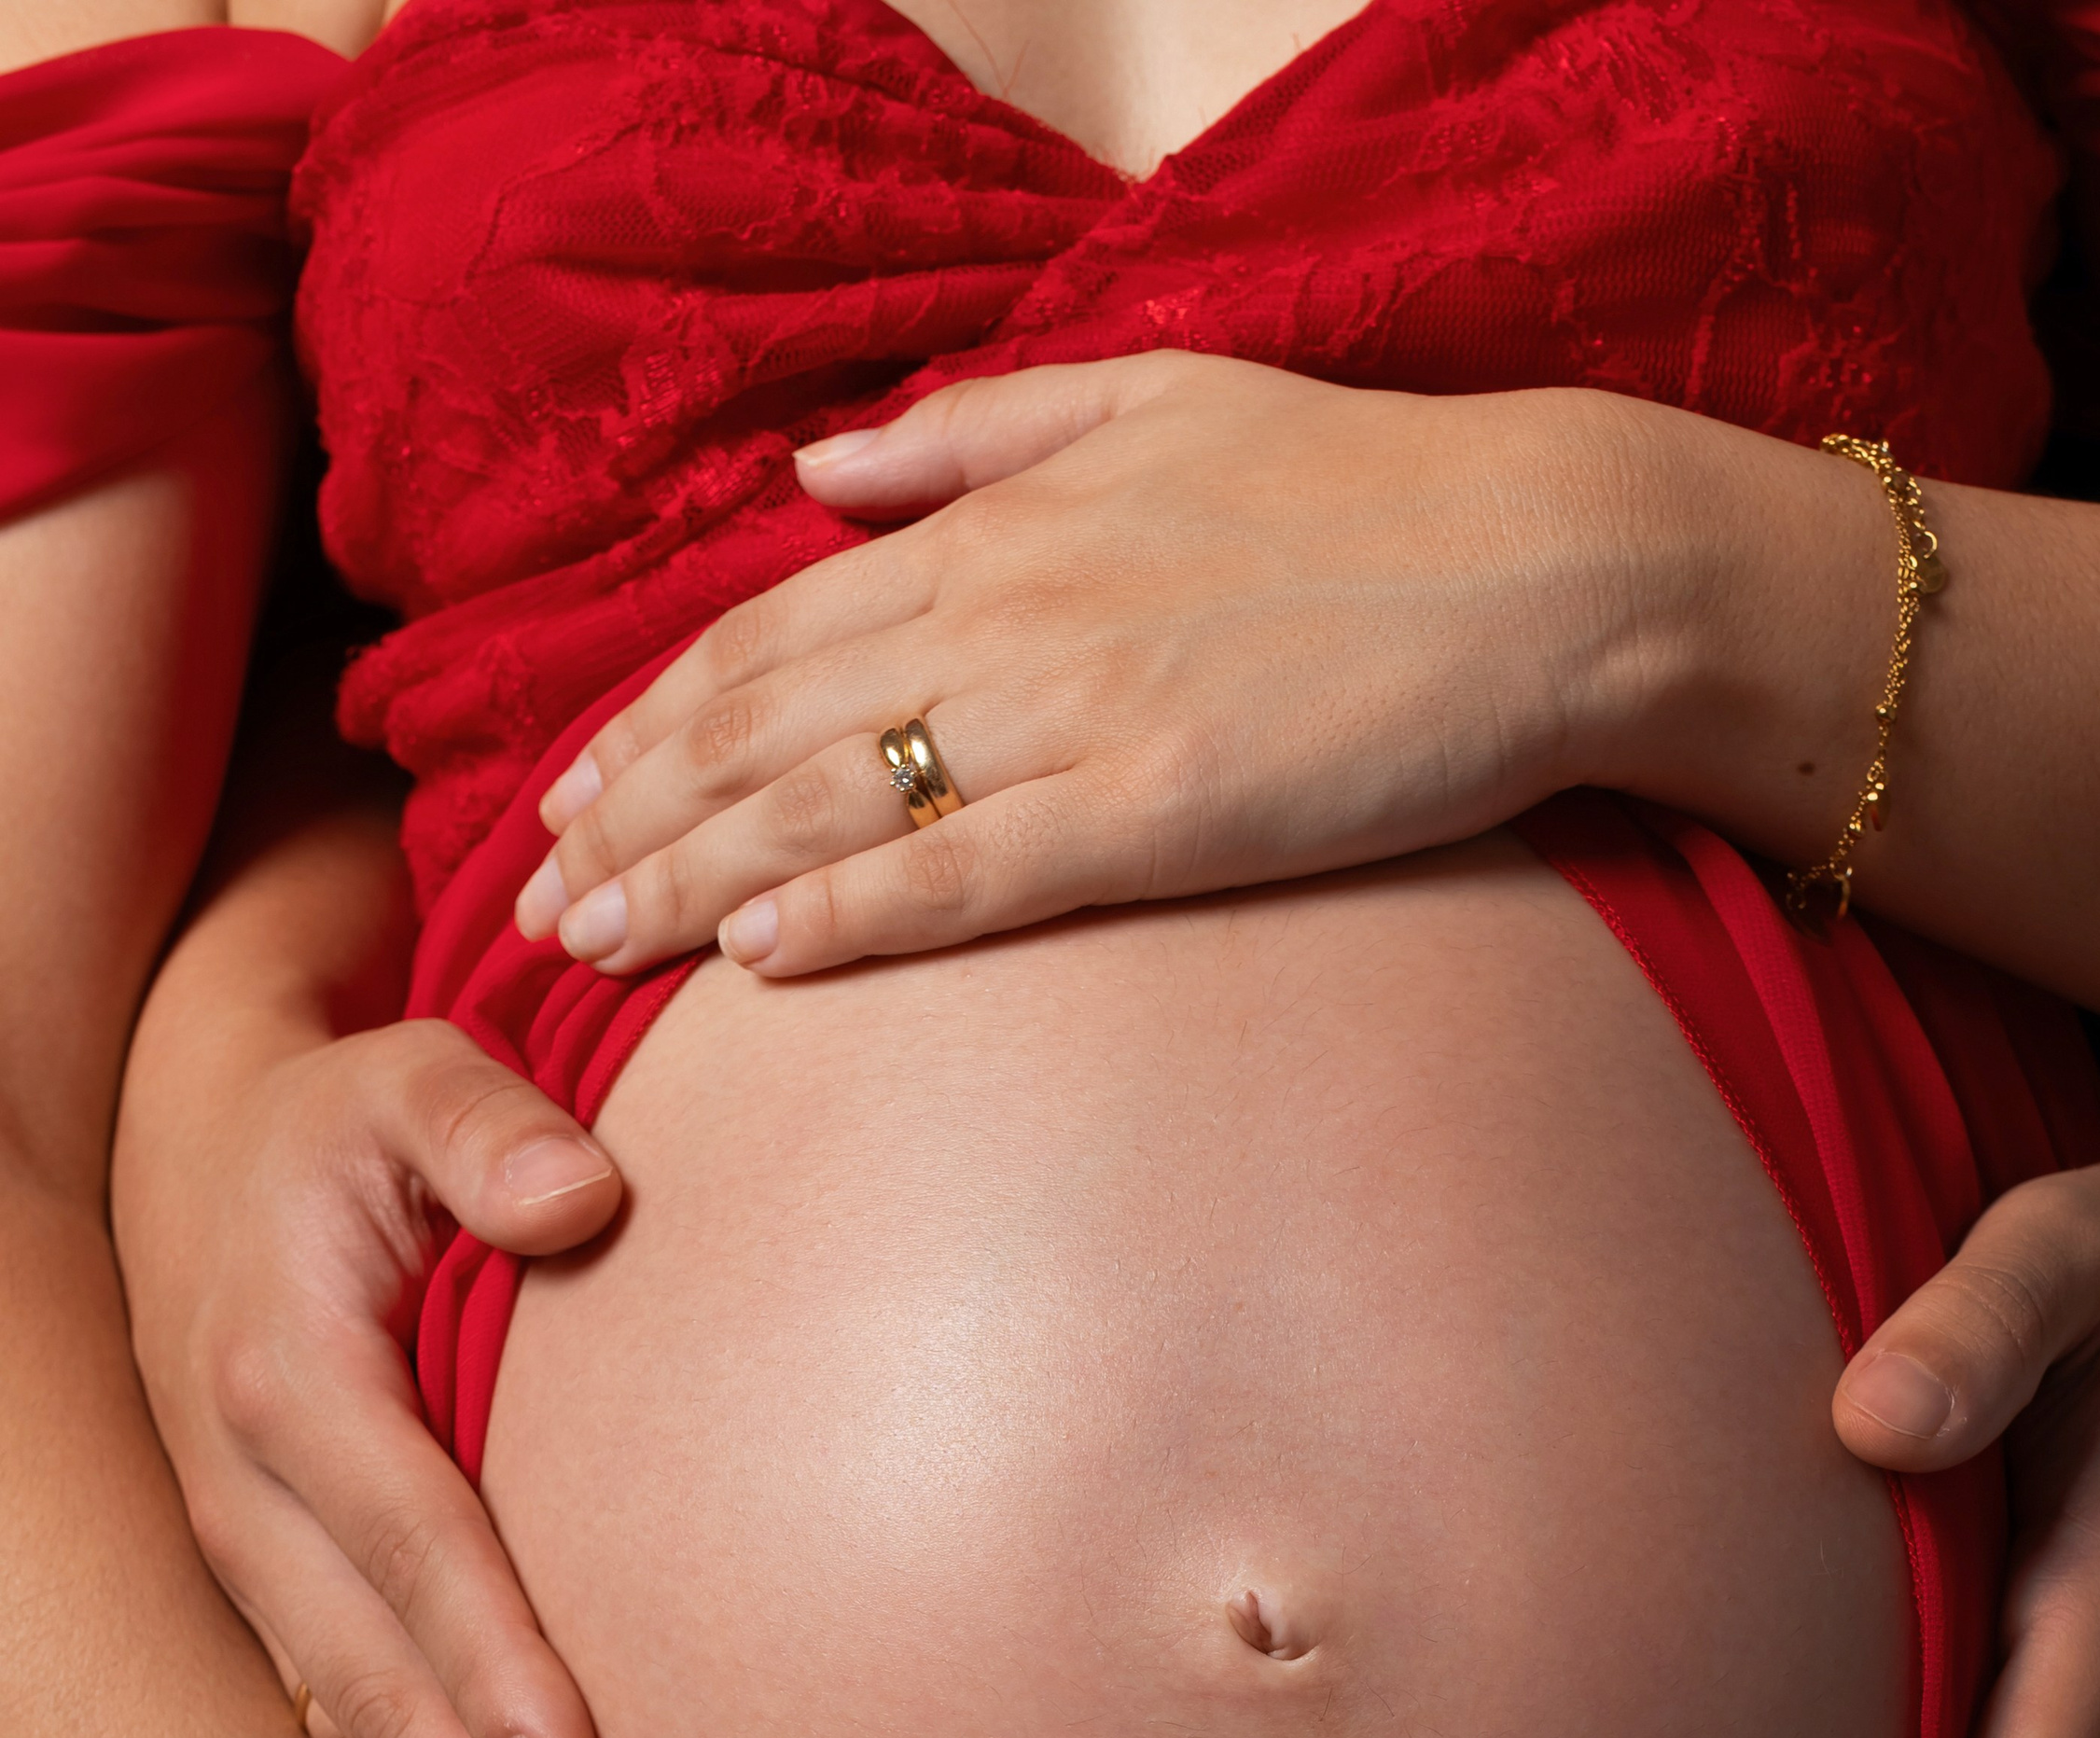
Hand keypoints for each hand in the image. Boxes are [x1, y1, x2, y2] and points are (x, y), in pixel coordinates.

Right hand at [114, 970, 626, 1737]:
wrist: (200, 1160)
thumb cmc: (338, 1128)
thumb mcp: (403, 1074)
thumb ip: (486, 1123)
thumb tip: (586, 1198)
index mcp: (291, 1378)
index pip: (415, 1542)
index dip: (496, 1659)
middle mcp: (254, 1500)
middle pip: (379, 1689)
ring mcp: (256, 1571)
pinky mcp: (280, 1608)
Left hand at [511, 354, 1708, 980]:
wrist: (1551, 563)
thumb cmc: (1368, 488)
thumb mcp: (1159, 394)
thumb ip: (975, 431)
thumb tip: (821, 469)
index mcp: (1003, 525)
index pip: (772, 633)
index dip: (650, 722)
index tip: (571, 795)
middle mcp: (1012, 615)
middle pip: (765, 728)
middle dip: (632, 821)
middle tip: (533, 907)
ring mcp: (1083, 713)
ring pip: (834, 806)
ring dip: (694, 883)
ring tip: (593, 950)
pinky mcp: (1165, 810)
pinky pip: (971, 875)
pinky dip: (852, 917)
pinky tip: (757, 965)